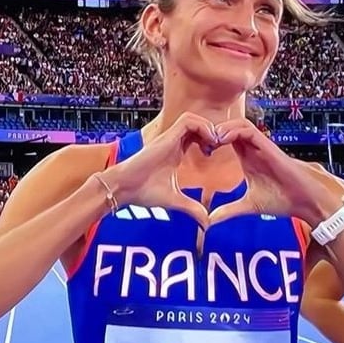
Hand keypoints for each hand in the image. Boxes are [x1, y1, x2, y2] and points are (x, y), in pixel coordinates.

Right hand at [100, 112, 219, 226]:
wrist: (124, 187)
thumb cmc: (142, 192)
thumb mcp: (175, 200)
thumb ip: (192, 208)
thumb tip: (206, 223)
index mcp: (175, 153)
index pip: (196, 137)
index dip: (209, 141)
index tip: (214, 155)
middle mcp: (172, 142)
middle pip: (197, 125)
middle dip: (212, 132)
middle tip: (220, 147)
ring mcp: (169, 138)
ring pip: (194, 119)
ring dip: (208, 127)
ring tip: (216, 143)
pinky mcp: (166, 136)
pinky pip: (189, 121)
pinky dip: (202, 127)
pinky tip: (209, 142)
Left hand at [208, 118, 343, 225]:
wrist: (304, 200)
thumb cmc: (282, 200)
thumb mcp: (248, 206)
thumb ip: (228, 211)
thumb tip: (209, 221)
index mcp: (246, 158)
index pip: (224, 139)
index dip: (208, 140)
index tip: (194, 149)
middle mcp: (252, 149)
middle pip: (229, 128)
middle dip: (211, 130)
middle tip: (195, 140)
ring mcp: (261, 145)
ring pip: (238, 124)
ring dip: (221, 128)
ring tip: (206, 138)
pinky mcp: (268, 145)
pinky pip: (248, 129)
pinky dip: (233, 130)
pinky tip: (220, 139)